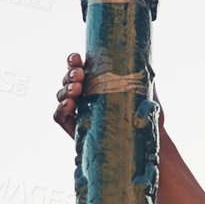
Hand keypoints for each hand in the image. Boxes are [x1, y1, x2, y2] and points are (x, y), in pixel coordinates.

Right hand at [53, 54, 168, 137]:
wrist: (145, 145)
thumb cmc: (144, 119)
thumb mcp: (145, 96)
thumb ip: (143, 81)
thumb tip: (145, 64)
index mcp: (96, 83)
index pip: (78, 67)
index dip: (74, 61)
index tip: (78, 58)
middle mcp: (85, 95)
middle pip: (68, 79)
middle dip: (70, 74)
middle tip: (80, 75)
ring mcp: (77, 111)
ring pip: (61, 94)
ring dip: (66, 89)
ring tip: (76, 89)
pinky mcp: (74, 128)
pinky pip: (59, 116)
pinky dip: (61, 108)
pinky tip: (69, 104)